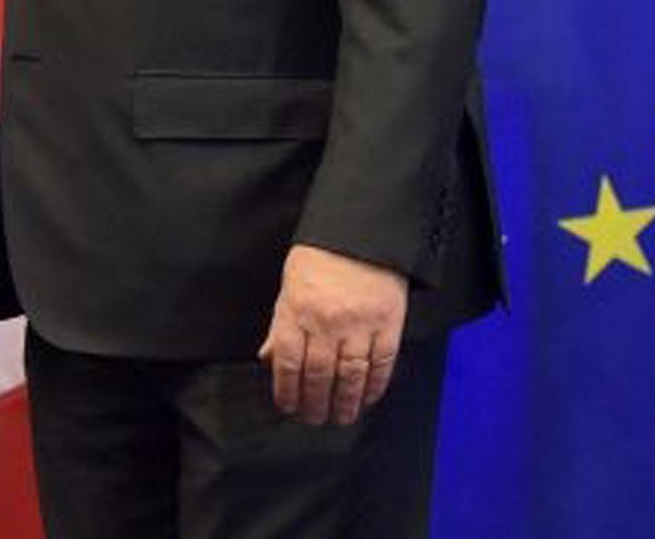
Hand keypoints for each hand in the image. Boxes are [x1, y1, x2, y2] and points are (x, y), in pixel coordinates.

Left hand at [256, 243, 405, 425]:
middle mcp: (325, 322)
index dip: (286, 390)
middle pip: (318, 375)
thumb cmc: (318, 259)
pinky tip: (368, 398)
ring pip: (350, 376)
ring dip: (345, 402)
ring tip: (341, 417)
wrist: (359, 234)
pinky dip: (375, 386)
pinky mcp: (387, 324)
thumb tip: (267, 359)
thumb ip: (279, 326)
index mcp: (296, 311)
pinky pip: (381, 364)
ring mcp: (358, 325)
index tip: (288, 407)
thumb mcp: (288, 288)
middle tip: (314, 419)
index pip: (286, 362)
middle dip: (314, 404)